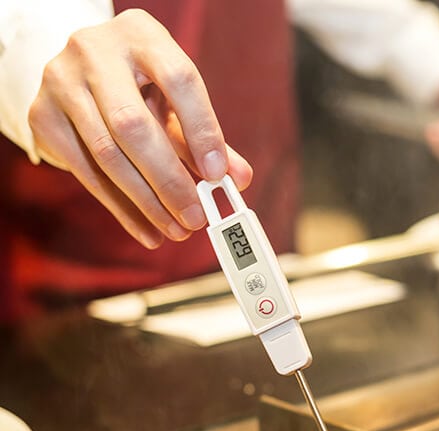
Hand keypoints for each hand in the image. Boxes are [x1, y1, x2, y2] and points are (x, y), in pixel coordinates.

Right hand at [27, 9, 252, 248]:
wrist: (81, 67)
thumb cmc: (141, 84)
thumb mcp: (176, 100)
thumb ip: (207, 135)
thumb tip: (238, 178)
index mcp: (142, 36)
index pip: (179, 79)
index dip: (202, 130)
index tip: (218, 174)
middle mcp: (96, 52)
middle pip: (133, 125)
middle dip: (169, 180)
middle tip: (195, 218)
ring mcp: (61, 82)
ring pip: (107, 154)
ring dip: (147, 202)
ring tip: (176, 229)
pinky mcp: (42, 115)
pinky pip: (86, 172)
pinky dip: (121, 208)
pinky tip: (147, 229)